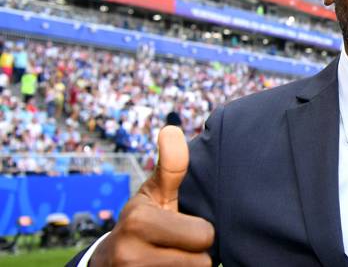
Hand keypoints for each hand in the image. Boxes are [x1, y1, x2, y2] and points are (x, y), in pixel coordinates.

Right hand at [90, 126, 213, 265]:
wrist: (109, 264)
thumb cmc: (144, 223)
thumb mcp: (155, 194)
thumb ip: (171, 166)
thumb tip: (172, 129)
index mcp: (138, 220)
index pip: (204, 236)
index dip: (200, 233)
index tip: (182, 229)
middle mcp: (129, 254)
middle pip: (202, 262)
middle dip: (196, 254)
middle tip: (178, 247)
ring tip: (171, 260)